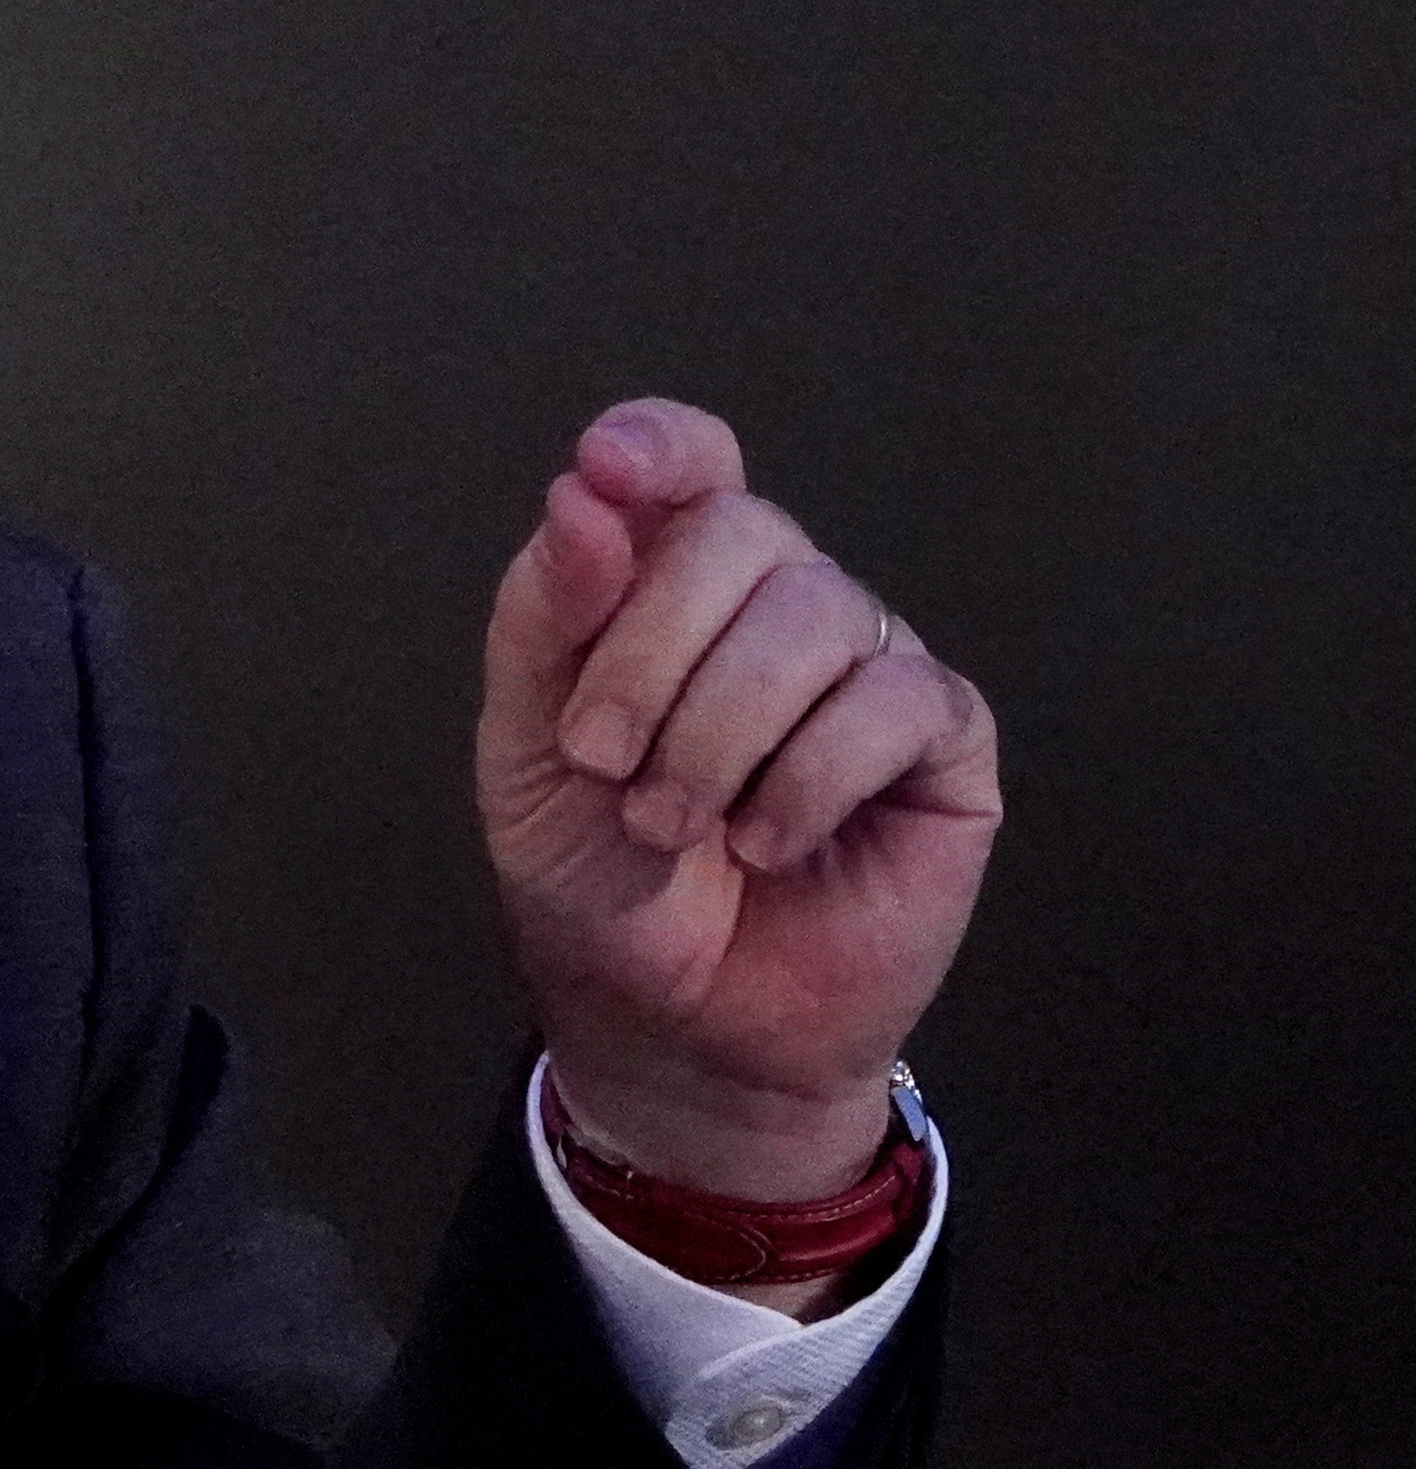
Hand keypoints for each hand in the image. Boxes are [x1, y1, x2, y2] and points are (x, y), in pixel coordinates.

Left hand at [479, 398, 1001, 1217]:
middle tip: (606, 762)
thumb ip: (548, 618)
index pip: (688, 460)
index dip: (659, 444)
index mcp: (666, 584)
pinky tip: (766, 844)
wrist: (671, 1024)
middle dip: (653, 652)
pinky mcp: (940, 742)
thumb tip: (584, 496)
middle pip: (742, 530)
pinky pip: (893, 704)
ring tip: (677, 826)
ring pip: (817, 615)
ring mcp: (864, 664)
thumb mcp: (528, 749)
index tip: (608, 468)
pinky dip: (806, 780)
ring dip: (720, 733)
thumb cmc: (598, 879)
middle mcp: (773, 603)